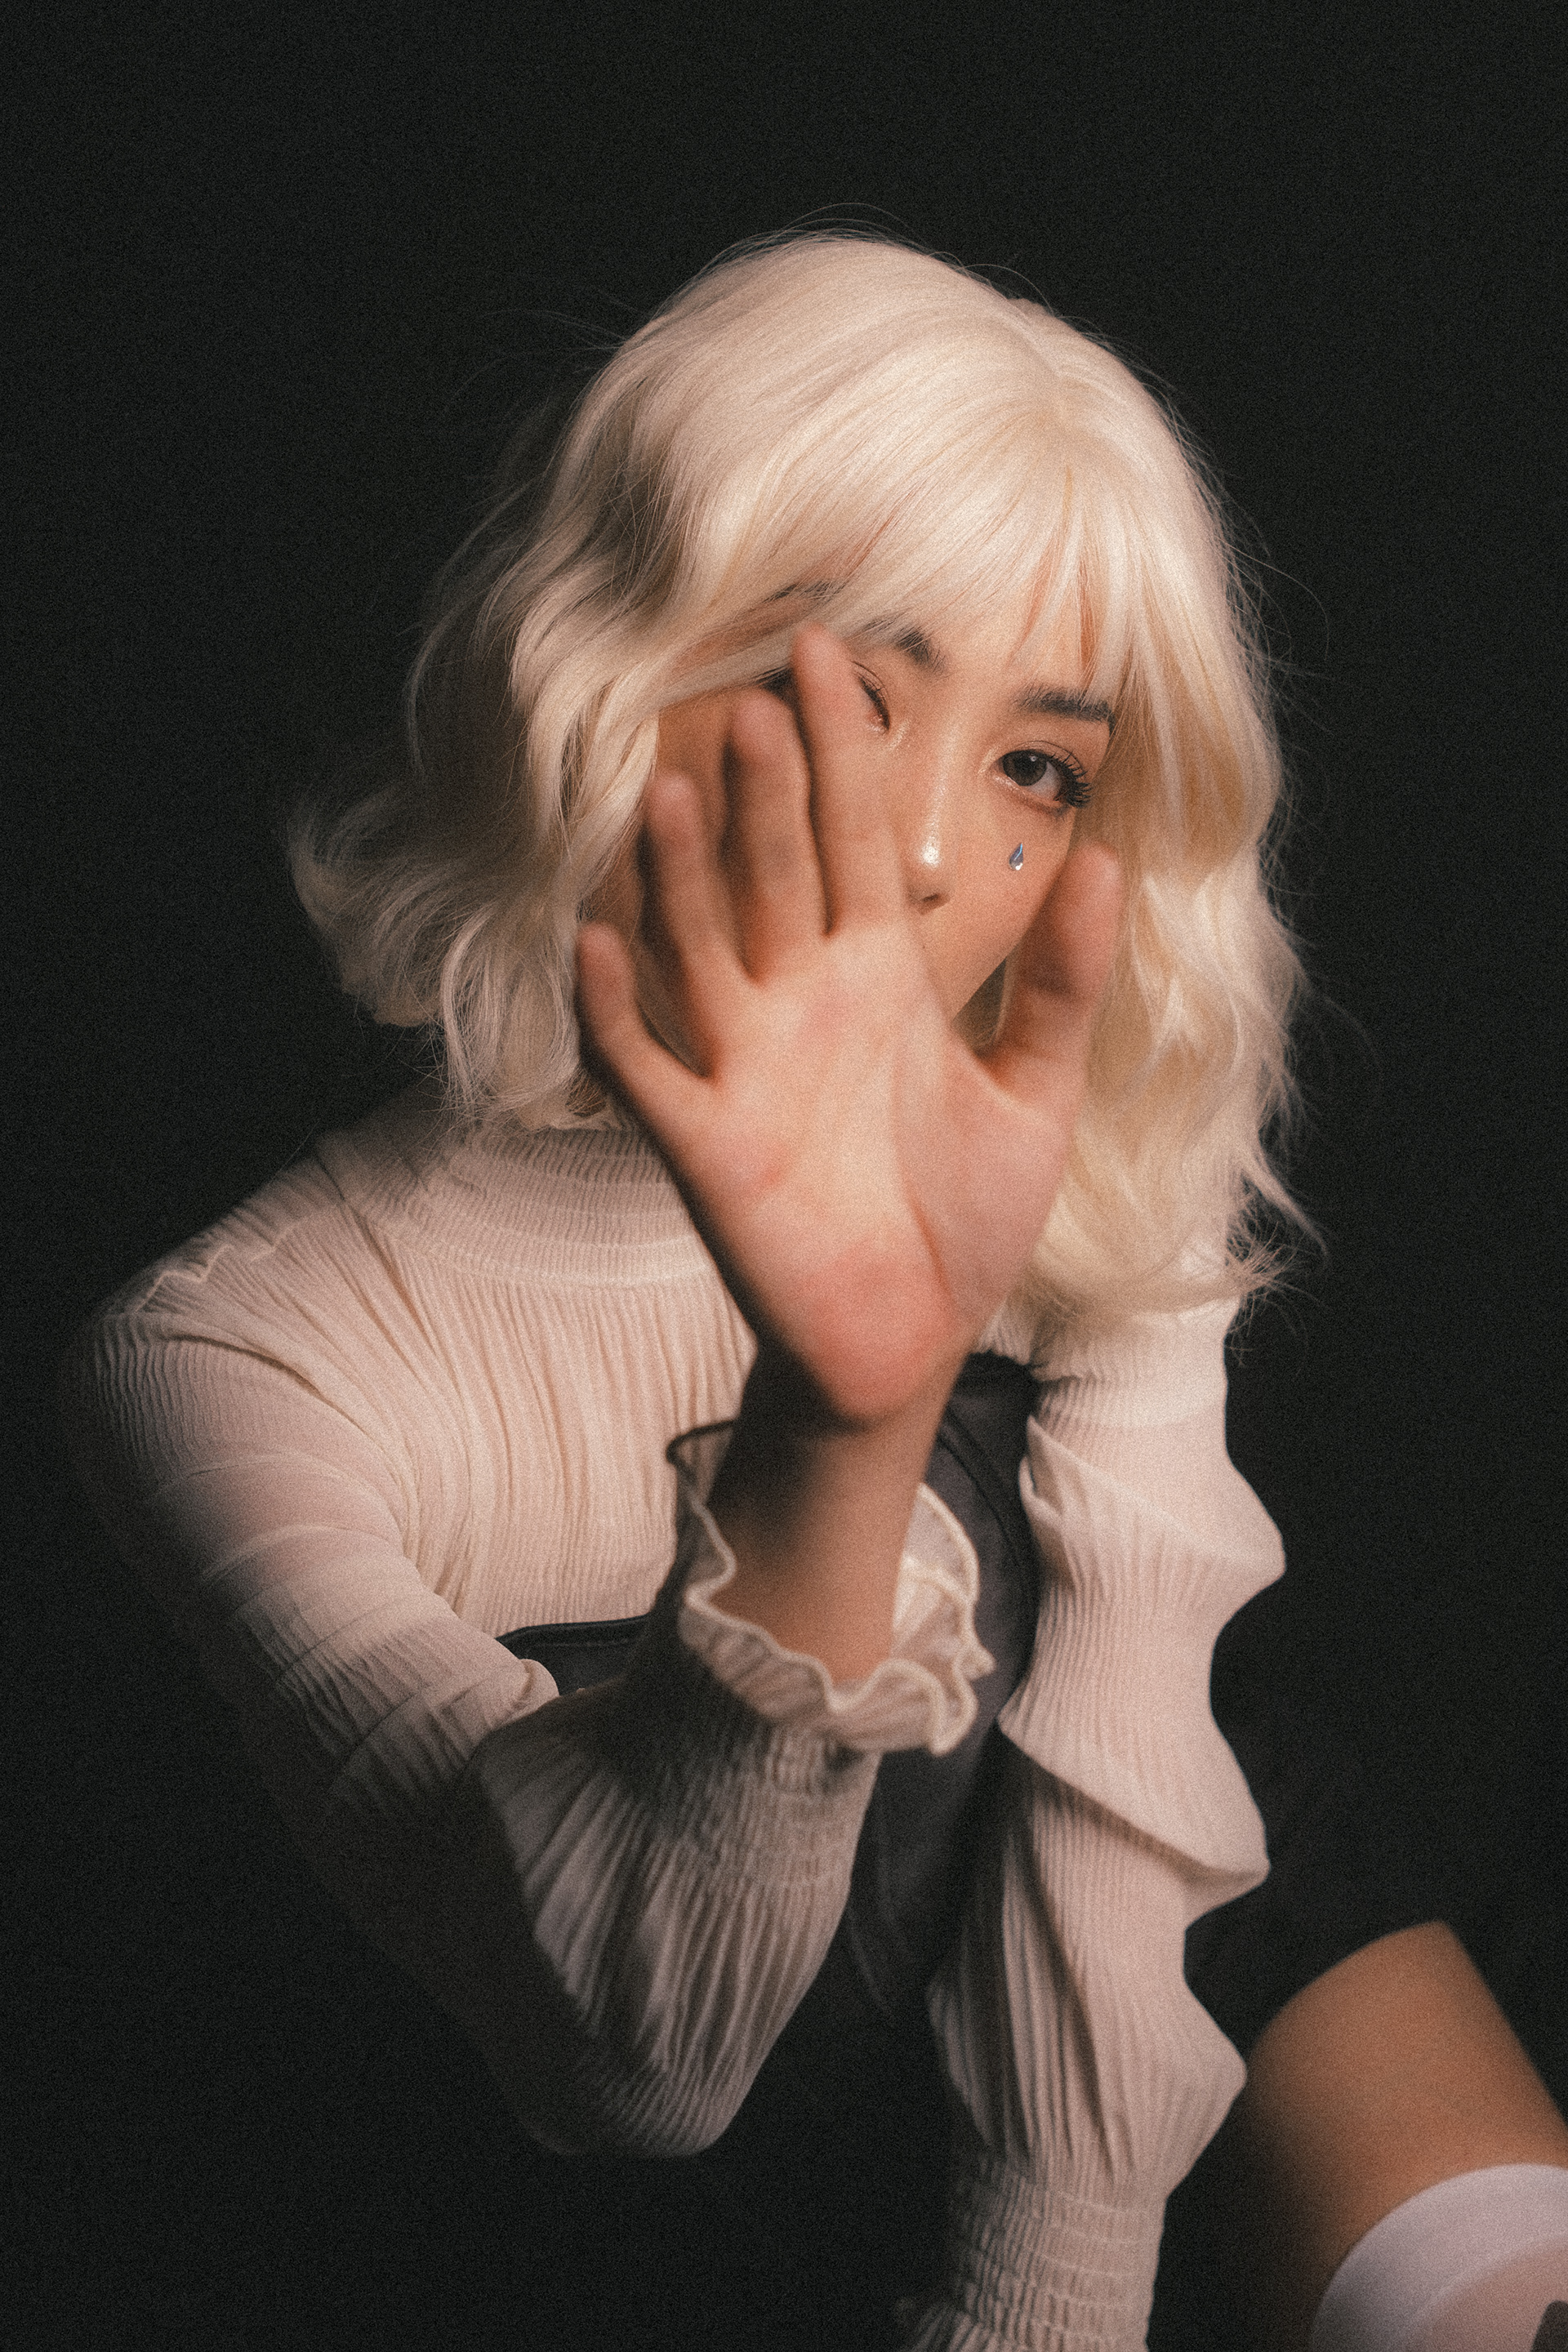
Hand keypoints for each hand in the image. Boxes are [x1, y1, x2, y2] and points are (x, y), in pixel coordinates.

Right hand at [575, 625, 1121, 1431]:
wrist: (911, 1341)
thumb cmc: (966, 1218)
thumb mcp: (1037, 1095)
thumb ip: (1064, 986)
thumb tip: (1108, 862)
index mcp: (881, 977)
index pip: (856, 838)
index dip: (844, 751)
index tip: (833, 653)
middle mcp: (803, 1002)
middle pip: (773, 872)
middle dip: (765, 793)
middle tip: (757, 700)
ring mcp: (745, 1067)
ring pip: (700, 948)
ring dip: (682, 879)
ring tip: (672, 794)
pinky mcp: (705, 1145)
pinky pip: (647, 1065)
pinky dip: (619, 1010)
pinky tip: (600, 942)